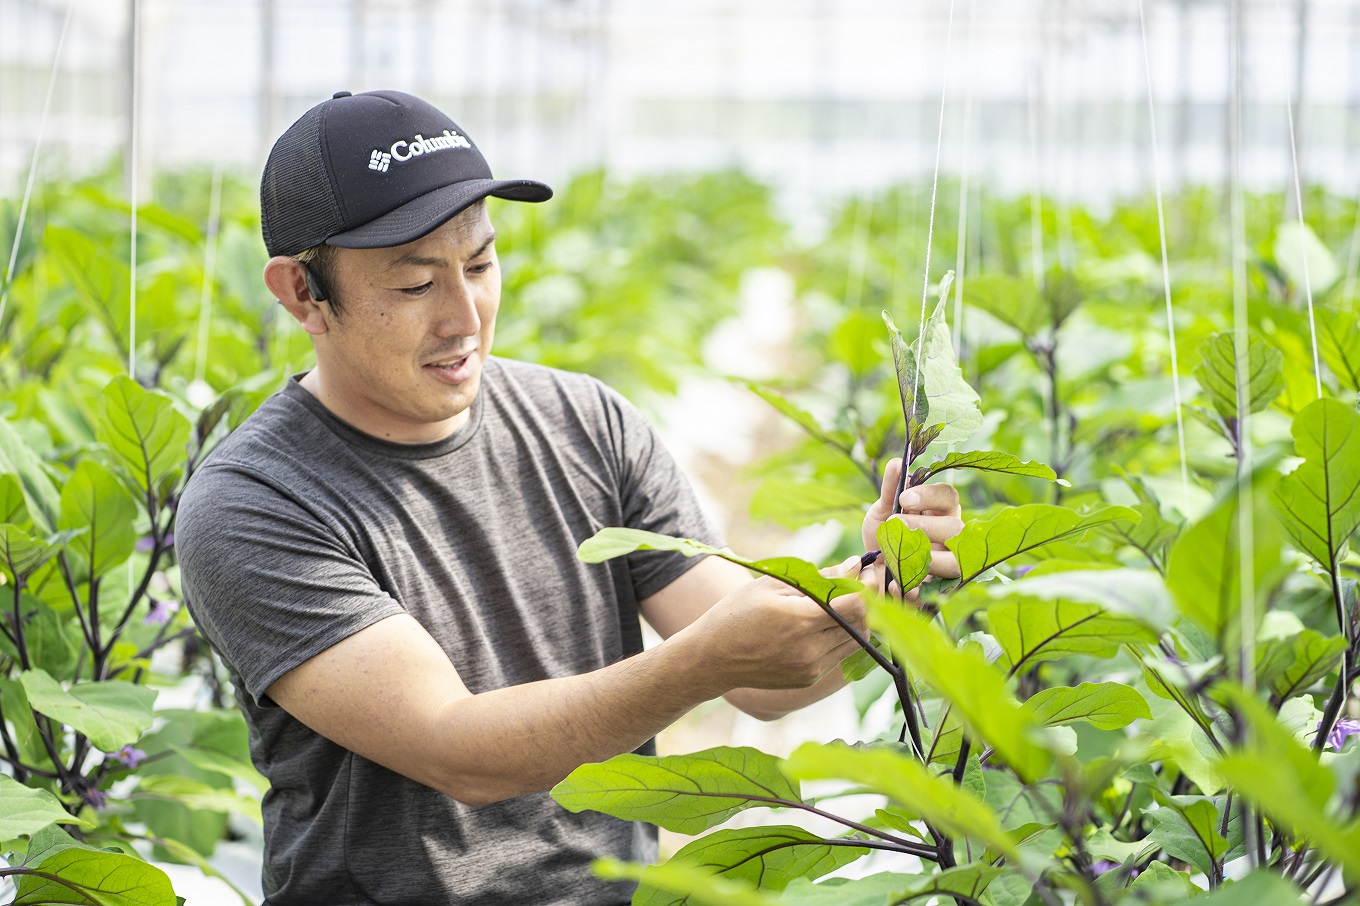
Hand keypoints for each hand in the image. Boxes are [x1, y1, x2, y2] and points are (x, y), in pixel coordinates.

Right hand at [689, 556, 867, 691]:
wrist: (712, 658)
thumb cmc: (736, 613)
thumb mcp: (772, 584)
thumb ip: (818, 576)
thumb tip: (854, 565)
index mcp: (800, 620)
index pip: (856, 603)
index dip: (869, 584)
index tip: (868, 568)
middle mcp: (810, 648)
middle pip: (863, 622)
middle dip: (870, 598)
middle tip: (866, 578)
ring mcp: (811, 667)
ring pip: (856, 641)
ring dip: (859, 618)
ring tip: (848, 597)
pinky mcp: (809, 678)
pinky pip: (840, 654)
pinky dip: (843, 635)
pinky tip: (831, 620)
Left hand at [862, 458, 963, 584]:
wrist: (873, 573)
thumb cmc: (885, 536)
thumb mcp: (881, 512)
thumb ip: (890, 490)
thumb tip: (896, 463)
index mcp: (941, 511)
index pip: (948, 496)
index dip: (929, 495)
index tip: (904, 498)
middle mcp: (952, 536)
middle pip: (956, 527)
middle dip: (925, 526)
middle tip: (896, 525)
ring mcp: (950, 564)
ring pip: (957, 562)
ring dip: (929, 559)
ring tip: (900, 556)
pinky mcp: (940, 590)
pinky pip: (938, 592)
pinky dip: (916, 589)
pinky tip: (894, 585)